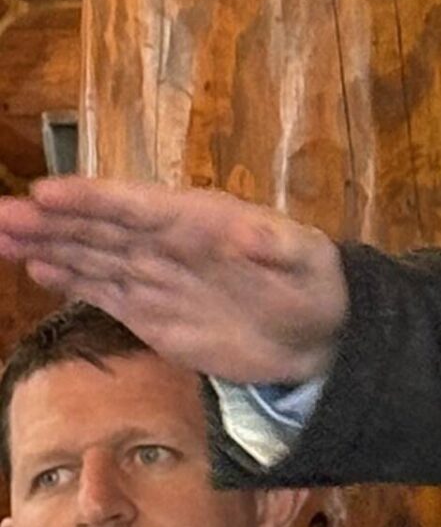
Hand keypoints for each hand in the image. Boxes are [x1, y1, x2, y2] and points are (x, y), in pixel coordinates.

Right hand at [0, 178, 347, 384]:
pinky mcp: (151, 312)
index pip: (137, 205)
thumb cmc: (315, 286)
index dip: (92, 199)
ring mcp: (155, 277)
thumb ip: (277, 248)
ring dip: (45, 245)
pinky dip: (69, 279)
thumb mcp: (307, 263)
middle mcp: (167, 243)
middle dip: (48, 221)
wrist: (319, 334)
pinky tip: (35, 268)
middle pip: (99, 228)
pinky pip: (103, 290)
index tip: (44, 192)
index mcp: (200, 220)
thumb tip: (251, 234)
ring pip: (90, 256)